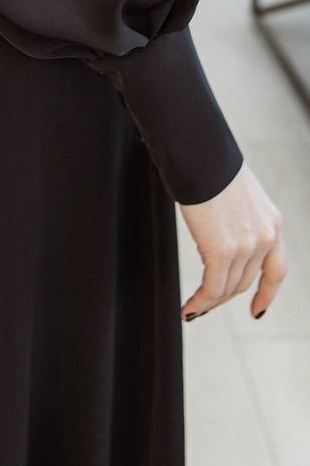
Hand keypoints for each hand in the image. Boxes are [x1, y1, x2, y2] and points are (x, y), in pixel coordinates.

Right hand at [178, 162, 286, 320]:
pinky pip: (212, 287)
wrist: (201, 154)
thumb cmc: (210, 165)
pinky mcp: (222, 250)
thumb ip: (237, 218)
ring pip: (228, 288)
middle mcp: (265, 236)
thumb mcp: (237, 194)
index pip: (276, 270)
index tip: (258, 310)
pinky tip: (189, 308)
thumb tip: (218, 232)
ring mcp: (246, 245)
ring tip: (193, 309)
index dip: (267, 294)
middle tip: (205, 304)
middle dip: (224, 296)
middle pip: (245, 281)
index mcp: (272, 222)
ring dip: (209, 303)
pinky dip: (200, 302)